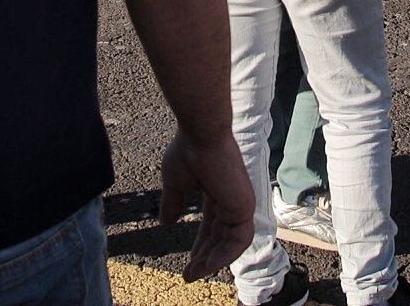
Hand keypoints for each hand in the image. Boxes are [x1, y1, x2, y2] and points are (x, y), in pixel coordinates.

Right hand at [159, 131, 252, 281]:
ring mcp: (240, 203)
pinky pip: (238, 241)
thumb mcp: (175, 183)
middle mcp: (232, 199)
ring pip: (231, 243)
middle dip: (205, 257)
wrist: (200, 135)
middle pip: (220, 237)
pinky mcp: (244, 207)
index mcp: (218, 192)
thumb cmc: (188, 151)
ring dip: (213, 261)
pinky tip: (205, 265)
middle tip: (190, 274)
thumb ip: (173, 203)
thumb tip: (165, 223)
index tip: (188, 262)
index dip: (200, 245)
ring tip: (194, 273)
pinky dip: (223, 256)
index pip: (211, 226)